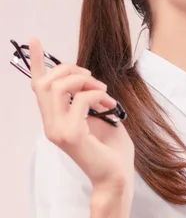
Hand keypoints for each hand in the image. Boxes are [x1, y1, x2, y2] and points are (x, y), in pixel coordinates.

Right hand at [29, 37, 134, 198]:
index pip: (39, 88)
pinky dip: (97, 95)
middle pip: (46, 83)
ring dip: (84, 81)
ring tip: (103, 92)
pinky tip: (109, 105)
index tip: (35, 40)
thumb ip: (85, 99)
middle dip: (71, 70)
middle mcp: (51, 125)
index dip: (38, 62)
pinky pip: (80, 100)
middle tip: (94, 79)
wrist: (118, 177)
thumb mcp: (98, 117)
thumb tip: (84, 79)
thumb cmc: (111, 150)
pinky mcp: (72, 135)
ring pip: (58, 88)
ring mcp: (59, 131)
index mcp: (55, 120)